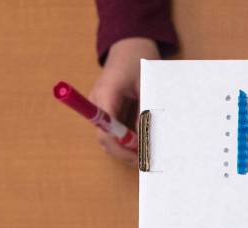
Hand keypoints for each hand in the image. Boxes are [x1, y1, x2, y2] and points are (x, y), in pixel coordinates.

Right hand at [88, 37, 158, 162]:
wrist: (129, 46)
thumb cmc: (138, 61)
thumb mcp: (147, 85)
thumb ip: (144, 110)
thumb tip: (145, 137)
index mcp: (106, 94)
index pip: (105, 128)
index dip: (120, 145)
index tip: (139, 154)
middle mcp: (99, 103)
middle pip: (105, 138)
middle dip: (125, 152)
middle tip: (148, 160)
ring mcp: (102, 108)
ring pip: (110, 138)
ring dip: (127, 149)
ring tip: (148, 155)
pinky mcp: (109, 111)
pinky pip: (116, 132)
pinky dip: (129, 141)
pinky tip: (144, 145)